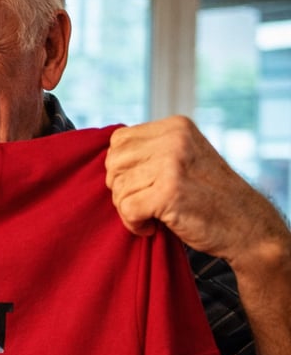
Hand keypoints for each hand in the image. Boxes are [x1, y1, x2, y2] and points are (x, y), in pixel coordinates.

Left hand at [105, 116, 286, 268]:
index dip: (120, 168)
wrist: (247, 225)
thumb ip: (152, 152)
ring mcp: (172, 164)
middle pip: (113, 163)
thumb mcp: (183, 159)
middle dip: (120, 189)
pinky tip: (152, 227)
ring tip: (151, 216)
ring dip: (128, 210)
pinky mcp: (169, 192)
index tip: (140, 185)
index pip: (119, 141)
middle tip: (143, 204)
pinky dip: (134, 224)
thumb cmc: (208, 197)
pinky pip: (127, 208)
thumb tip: (108, 158)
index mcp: (175, 127)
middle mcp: (174, 139)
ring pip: (117, 187)